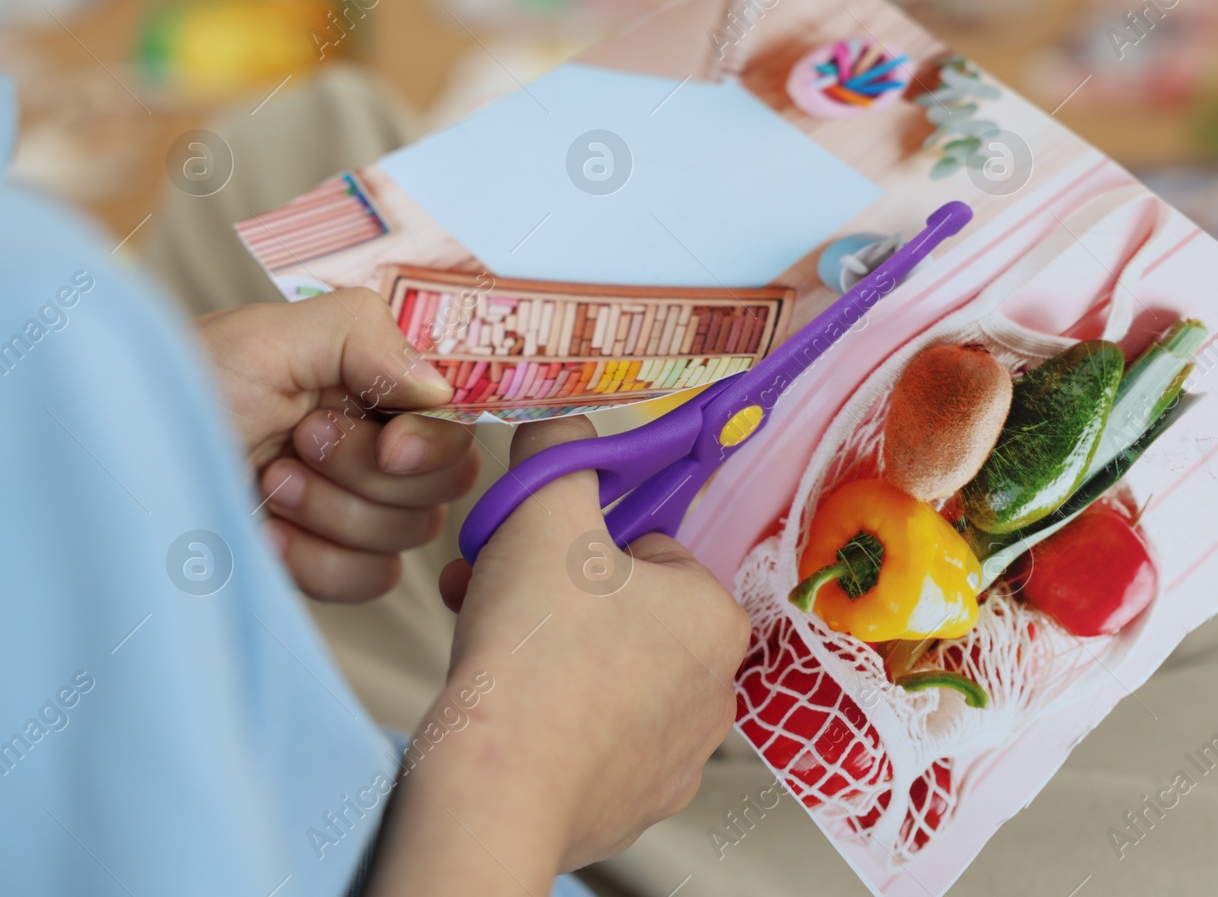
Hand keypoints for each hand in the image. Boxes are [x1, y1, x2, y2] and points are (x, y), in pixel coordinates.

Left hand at [196, 287, 480, 601]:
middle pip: (446, 478)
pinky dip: (320, 561)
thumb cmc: (179, 390)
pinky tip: (267, 533)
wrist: (117, 462)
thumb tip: (438, 388)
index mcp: (372, 380)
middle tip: (299, 442)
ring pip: (410, 531)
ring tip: (267, 481)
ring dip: (334, 510)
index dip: (436, 435)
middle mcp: (375, 440)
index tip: (392, 442)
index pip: (457, 414)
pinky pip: (373, 579)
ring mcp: (354, 506)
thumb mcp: (266, 337)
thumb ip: (364, 336)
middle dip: (370, 470)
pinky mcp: (328, 562)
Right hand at [366, 416, 748, 893]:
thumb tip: (564, 423)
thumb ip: (560, 452)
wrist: (499, 788)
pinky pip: (594, 737)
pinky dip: (555, 717)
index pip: (646, 549)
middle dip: (558, 597)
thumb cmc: (535, 652)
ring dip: (552, 652)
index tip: (533, 553)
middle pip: (625, 612)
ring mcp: (679, 754)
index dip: (577, 543)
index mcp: (716, 615)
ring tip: (493, 648)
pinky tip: (511, 709)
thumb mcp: (546, 511)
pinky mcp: (637, 801)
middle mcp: (716, 688)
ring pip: (607, 674)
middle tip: (497, 594)